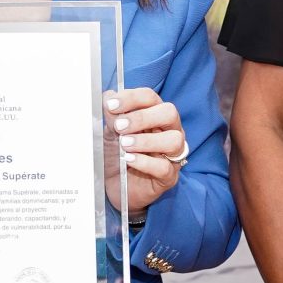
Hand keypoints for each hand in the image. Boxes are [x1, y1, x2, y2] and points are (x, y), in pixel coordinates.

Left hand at [103, 88, 186, 217]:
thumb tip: (109, 96)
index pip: (150, 97)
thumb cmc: (115, 155)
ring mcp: (172, 154)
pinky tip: (129, 160)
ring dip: (146, 140)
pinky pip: (165, 167)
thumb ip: (111, 116)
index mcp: (154, 115)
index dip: (131, 98)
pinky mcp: (169, 176)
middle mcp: (169, 131)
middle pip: (169, 113)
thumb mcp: (109, 133)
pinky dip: (145, 162)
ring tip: (124, 145)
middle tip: (119, 126)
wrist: (113, 186)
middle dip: (142, 117)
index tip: (111, 105)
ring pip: (173, 140)